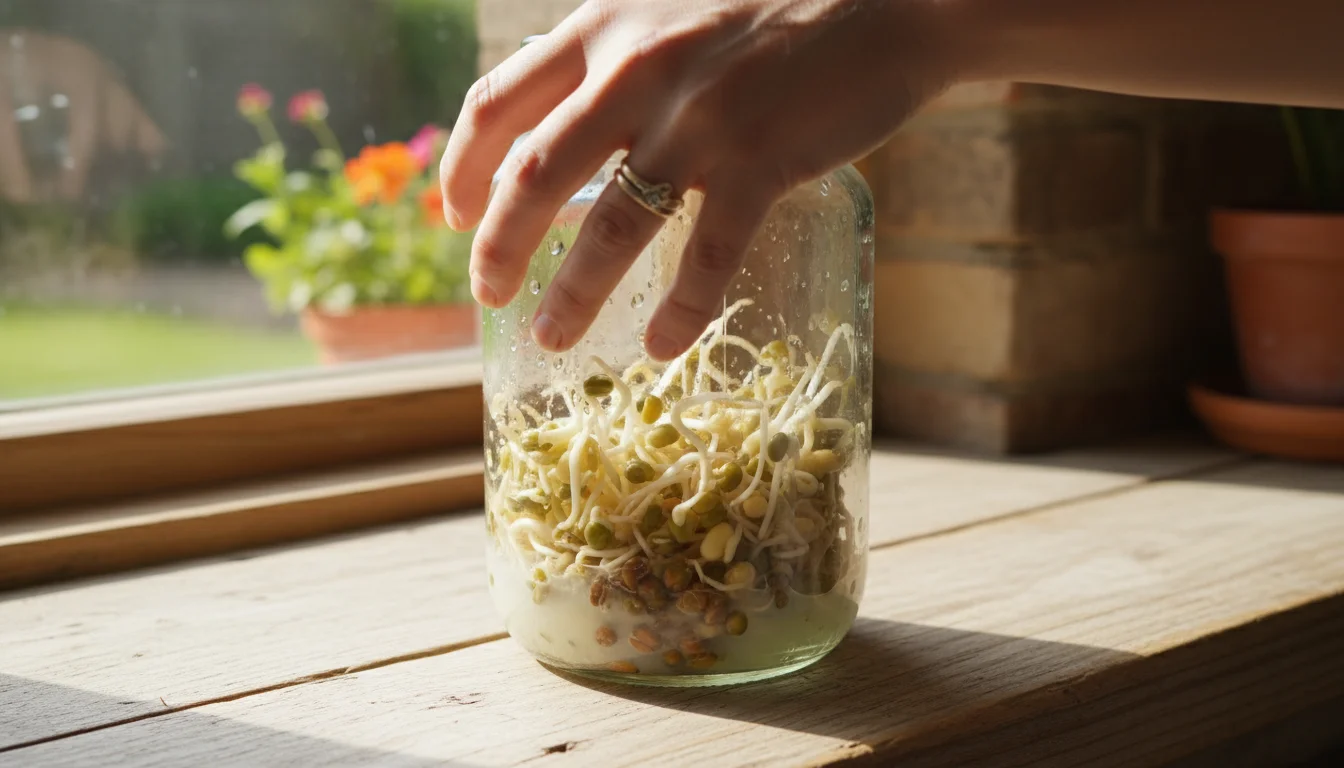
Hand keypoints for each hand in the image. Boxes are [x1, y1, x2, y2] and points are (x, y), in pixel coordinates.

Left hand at [438, 0, 956, 359]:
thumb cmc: (782, 2)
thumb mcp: (672, 7)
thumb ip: (618, 57)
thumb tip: (566, 126)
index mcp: (605, 25)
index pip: (497, 101)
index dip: (460, 166)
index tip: (451, 214)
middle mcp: (637, 69)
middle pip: (531, 175)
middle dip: (497, 246)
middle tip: (487, 295)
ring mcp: (700, 118)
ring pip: (610, 225)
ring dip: (572, 293)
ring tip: (551, 336)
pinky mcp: (763, 159)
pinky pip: (707, 254)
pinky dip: (679, 309)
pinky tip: (661, 344)